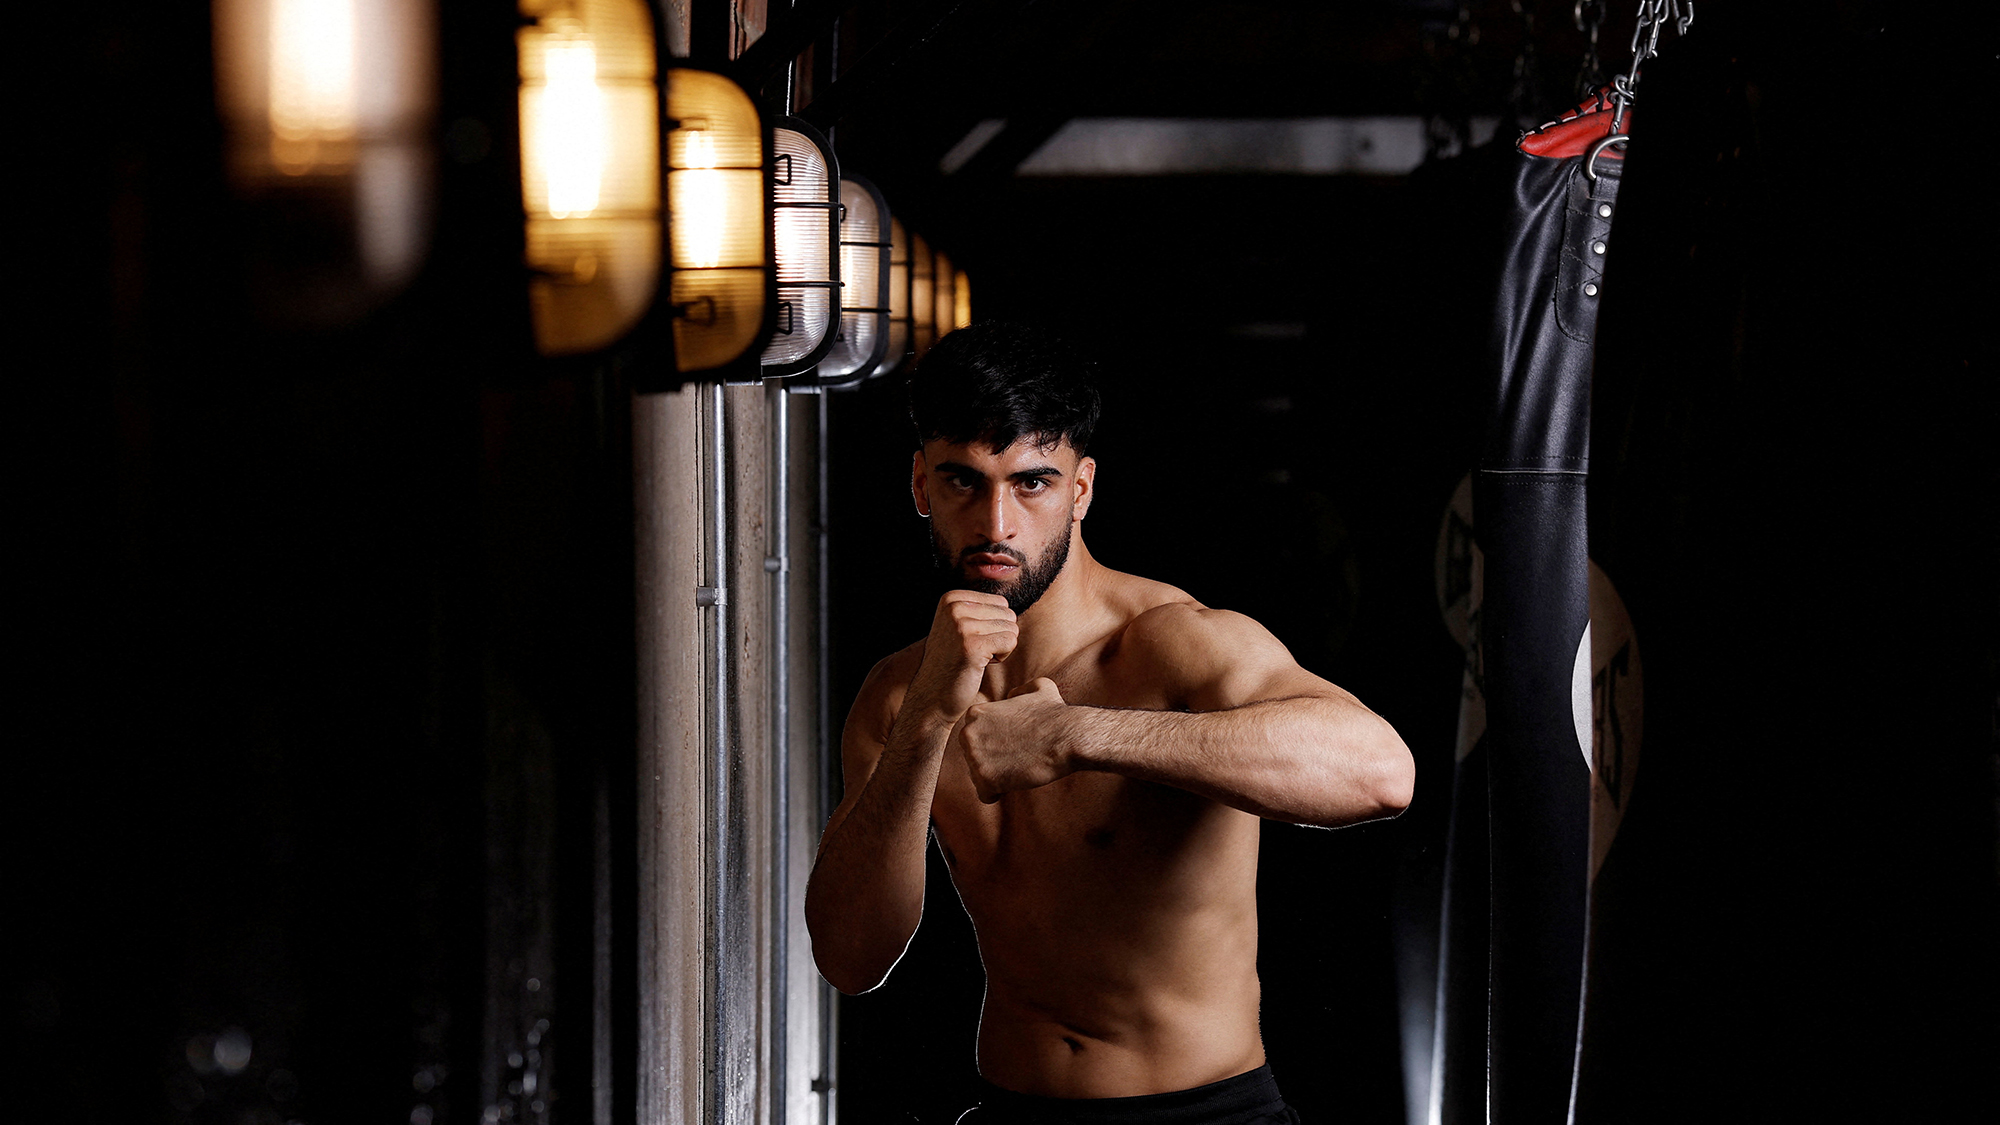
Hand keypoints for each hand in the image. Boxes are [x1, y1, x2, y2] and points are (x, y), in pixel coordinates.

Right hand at [905, 590, 1017, 722]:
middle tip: (975, 652)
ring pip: (1012, 629)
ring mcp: (962, 625)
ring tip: (976, 658)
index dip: (993, 626)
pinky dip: (1002, 657)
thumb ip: (978, 608)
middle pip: (1008, 614)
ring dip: (1000, 648)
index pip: (1001, 602)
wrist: (932, 695)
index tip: (971, 640)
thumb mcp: (958, 625)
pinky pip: (1010, 642)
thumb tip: (1006, 592)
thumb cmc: (952, 661)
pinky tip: (980, 665)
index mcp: (951, 598)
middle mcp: (954, 607)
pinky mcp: (972, 645)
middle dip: (999, 636)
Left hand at [956, 678, 1075, 802]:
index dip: (997, 744)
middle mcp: (968, 733)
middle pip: (973, 758)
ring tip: (1019, 767)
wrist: (1067, 737)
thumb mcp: (1039, 687)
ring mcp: (974, 757)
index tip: (1016, 743)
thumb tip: (1012, 695)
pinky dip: (999, 793)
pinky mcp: (985, 778)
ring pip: (978, 777)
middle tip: (1019, 756)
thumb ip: (1020, 689)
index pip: (974, 738)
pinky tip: (1016, 780)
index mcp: (975, 714)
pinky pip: (985, 795)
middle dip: (993, 762)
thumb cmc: (1056, 714)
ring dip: (998, 777)